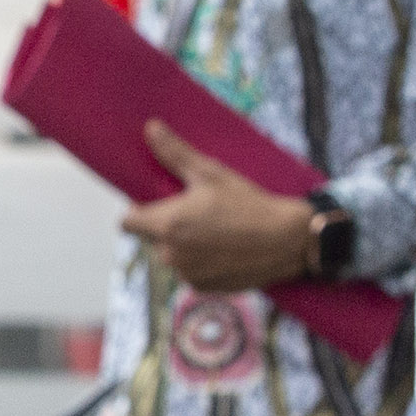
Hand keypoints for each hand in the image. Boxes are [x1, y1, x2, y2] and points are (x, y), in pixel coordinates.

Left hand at [122, 120, 318, 293]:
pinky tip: (224, 249)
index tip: (157, 204)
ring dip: (184, 246)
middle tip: (198, 213)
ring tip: (214, 231)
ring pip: (172, 256)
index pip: (127, 223)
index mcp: (167, 225)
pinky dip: (200, 263)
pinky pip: (190, 272)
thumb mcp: (211, 173)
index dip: (138, 212)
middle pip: (152, 238)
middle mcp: (171, 255)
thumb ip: (174, 153)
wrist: (287, 240)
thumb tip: (151, 127)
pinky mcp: (204, 287)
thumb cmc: (248, 203)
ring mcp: (187, 274)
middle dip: (167, 227)